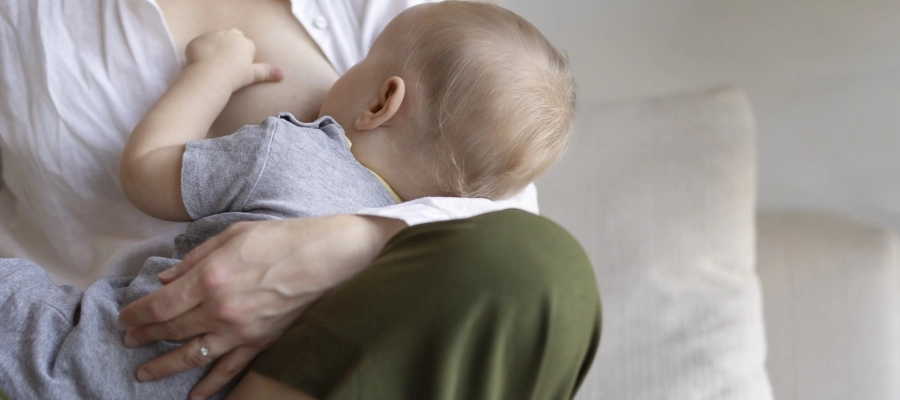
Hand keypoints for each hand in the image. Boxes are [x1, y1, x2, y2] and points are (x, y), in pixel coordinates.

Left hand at [117, 214, 406, 399]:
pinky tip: (194, 395)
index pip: (160, 305)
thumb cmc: (280, 239)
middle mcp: (220, 309)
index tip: (124, 318)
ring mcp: (240, 330)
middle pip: (171, 330)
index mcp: (210, 277)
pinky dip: (210, 385)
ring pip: (192, 355)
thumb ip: (194, 258)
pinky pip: (229, 369)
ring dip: (164, 366)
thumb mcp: (232, 235)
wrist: (324, 257)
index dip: (137, 314)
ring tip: (144, 373)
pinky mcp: (260, 342)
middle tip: (129, 342)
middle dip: (145, 337)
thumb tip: (165, 280)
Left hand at [185, 29, 282, 90]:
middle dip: (230, 47)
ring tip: (213, 66)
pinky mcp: (198, 40)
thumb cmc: (234, 77)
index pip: (246, 46)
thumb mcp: (253, 75)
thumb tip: (282, 75)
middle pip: (232, 37)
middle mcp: (230, 35)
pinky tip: (201, 65)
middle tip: (227, 64)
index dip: (243, 57)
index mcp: (245, 43)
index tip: (238, 68)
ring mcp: (213, 36)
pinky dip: (199, 53)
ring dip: (214, 49)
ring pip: (215, 40)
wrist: (211, 77)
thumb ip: (267, 72)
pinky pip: (199, 45)